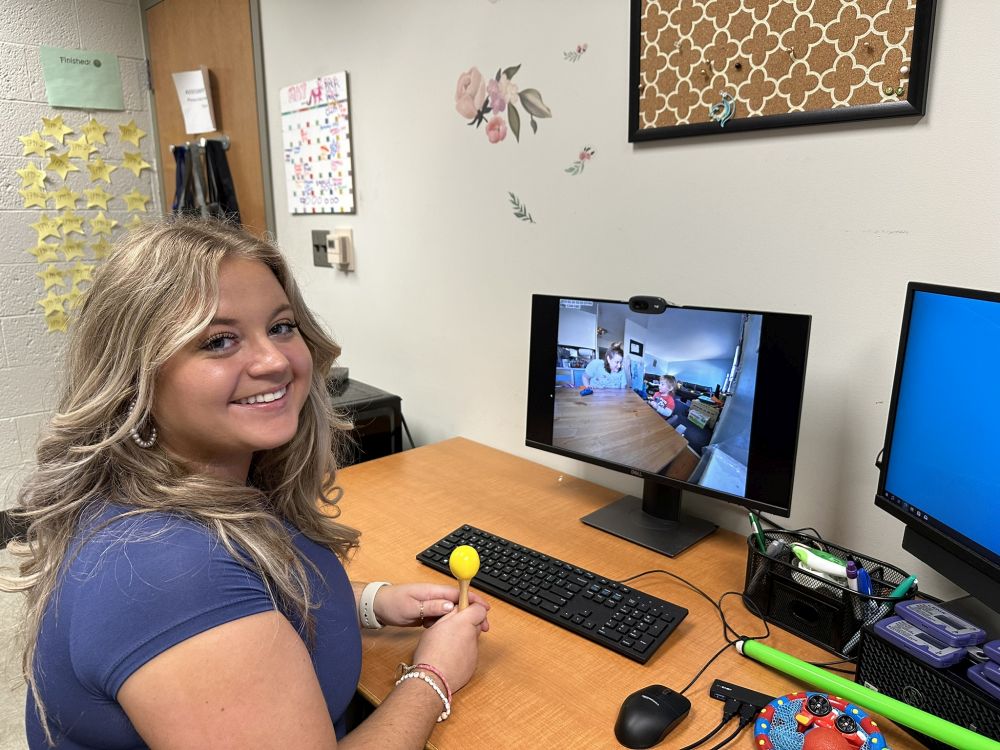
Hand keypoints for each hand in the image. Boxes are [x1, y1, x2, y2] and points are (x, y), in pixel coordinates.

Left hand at [374, 583, 490, 628]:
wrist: (377, 607)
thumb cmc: (392, 603)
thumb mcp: (411, 606)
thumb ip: (431, 606)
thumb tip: (451, 606)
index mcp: (433, 591)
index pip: (459, 593)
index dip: (474, 600)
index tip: (485, 608)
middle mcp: (435, 596)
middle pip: (460, 603)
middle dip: (474, 613)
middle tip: (484, 626)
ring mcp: (432, 605)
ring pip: (453, 612)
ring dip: (463, 620)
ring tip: (473, 633)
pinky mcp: (428, 613)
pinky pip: (444, 618)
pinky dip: (451, 625)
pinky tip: (453, 634)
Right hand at [412, 603, 488, 692]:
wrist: (433, 679)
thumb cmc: (430, 653)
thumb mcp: (435, 627)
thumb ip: (449, 615)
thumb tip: (457, 608)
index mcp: (464, 623)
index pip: (479, 609)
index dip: (472, 608)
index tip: (466, 609)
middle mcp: (473, 636)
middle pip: (476, 624)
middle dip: (467, 624)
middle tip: (451, 628)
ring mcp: (475, 652)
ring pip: (472, 640)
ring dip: (464, 639)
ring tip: (447, 646)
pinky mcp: (473, 665)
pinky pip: (470, 654)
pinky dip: (462, 654)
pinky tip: (449, 658)